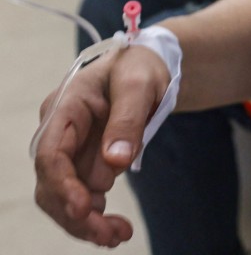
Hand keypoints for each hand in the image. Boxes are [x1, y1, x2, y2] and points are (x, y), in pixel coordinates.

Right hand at [33, 46, 169, 246]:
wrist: (150, 65)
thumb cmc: (141, 68)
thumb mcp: (140, 84)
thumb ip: (128, 120)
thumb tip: (115, 161)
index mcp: (65, 108)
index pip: (50, 154)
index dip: (63, 186)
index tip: (84, 210)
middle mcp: (59, 132)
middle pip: (52, 183)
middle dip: (76, 214)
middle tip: (111, 236)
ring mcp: (69, 149)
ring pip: (63, 196)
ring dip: (86, 221)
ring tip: (119, 235)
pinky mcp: (83, 162)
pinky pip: (80, 194)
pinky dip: (95, 215)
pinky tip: (115, 227)